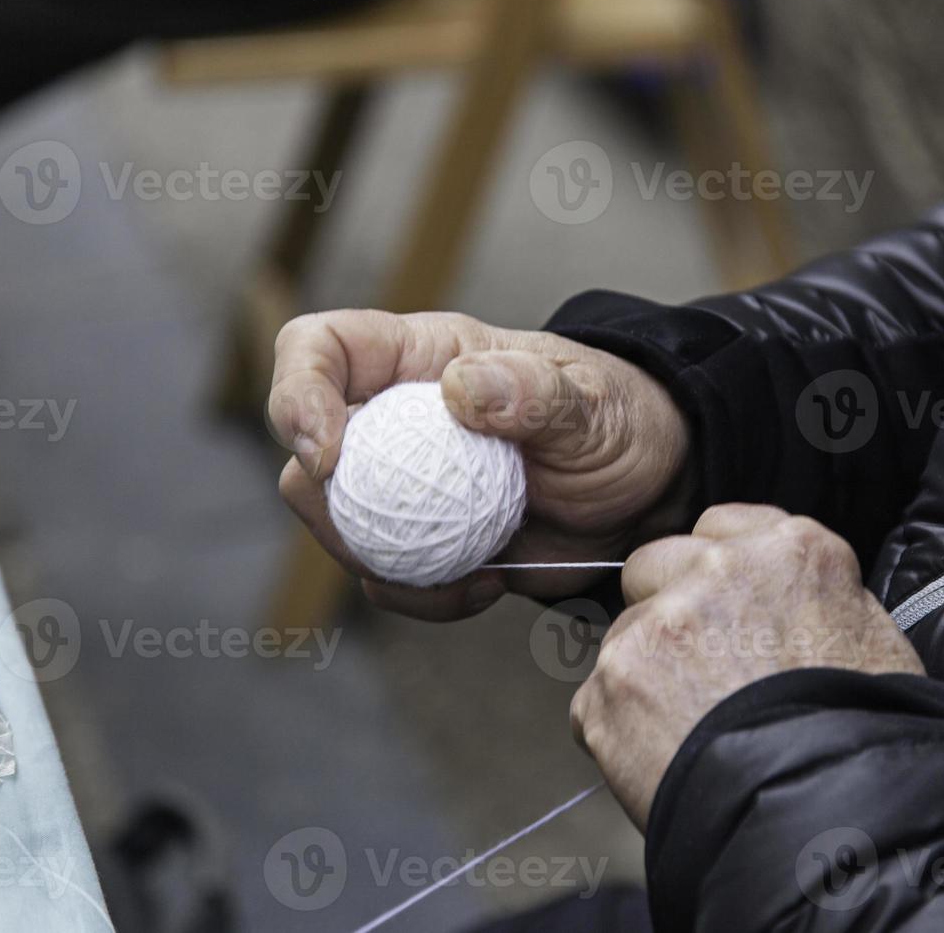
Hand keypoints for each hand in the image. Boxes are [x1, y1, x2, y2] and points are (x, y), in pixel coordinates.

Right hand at [269, 310, 690, 618]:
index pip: (318, 348)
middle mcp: (395, 417)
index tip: (328, 453)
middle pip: (305, 454)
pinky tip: (487, 585)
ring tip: (468, 569)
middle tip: (398, 533)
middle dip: (329, 504)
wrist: (646, 493)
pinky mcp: (425, 542)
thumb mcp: (592, 402)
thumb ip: (534, 391)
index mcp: (420, 359)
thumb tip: (461, 388)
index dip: (296, 393)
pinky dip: (423, 595)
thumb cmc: (620, 421)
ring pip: (337, 526)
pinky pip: (386, 577)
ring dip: (380, 561)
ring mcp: (404, 484)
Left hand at [570, 504, 924, 830]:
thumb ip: (814, 598)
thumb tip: (789, 603)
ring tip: (690, 732)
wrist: (826, 817)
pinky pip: (595, 701)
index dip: (714, 571)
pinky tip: (663, 761)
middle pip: (652, 566)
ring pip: (623, 636)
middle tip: (697, 670)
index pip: (720, 527)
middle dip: (662, 608)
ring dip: (643, 674)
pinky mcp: (613, 682)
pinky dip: (619, 732)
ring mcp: (658, 624)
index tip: (720, 607)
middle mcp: (717, 570)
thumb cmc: (864, 741)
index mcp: (790, 551)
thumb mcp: (874, 641)